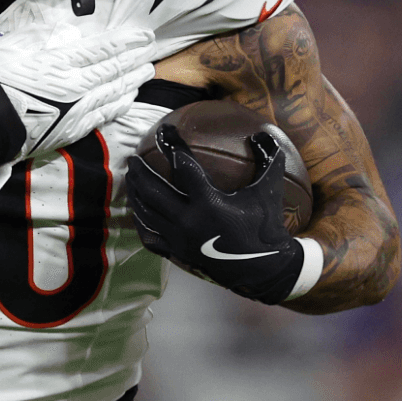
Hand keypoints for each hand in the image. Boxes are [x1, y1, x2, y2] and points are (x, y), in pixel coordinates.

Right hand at [0, 25, 155, 159]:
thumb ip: (41, 34)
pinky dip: (120, 104)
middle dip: (135, 58)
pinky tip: (129, 98)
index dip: (127, 41)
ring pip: (114, 92)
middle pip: (114, 69)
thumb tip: (66, 32)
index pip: (104, 48)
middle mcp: (76, 85)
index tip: (144, 35)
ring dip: (133, 80)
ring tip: (146, 71)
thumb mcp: (12, 46)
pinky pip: (104, 115)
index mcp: (61, 61)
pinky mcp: (73, 129)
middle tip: (150, 51)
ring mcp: (77, 109)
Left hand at [123, 124, 309, 304]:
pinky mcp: (178, 253)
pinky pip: (150, 237)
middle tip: (133, 158)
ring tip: (132, 179)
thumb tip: (264, 132)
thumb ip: (268, 159)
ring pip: (147, 213)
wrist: (264, 269)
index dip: (172, 146)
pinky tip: (138, 212)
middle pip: (154, 191)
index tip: (164, 131)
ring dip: (137, 194)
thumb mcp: (270, 191)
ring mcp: (180, 239)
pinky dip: (141, 223)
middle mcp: (189, 221)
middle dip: (140, 172)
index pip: (184, 167)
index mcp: (210, 203)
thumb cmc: (266, 227)